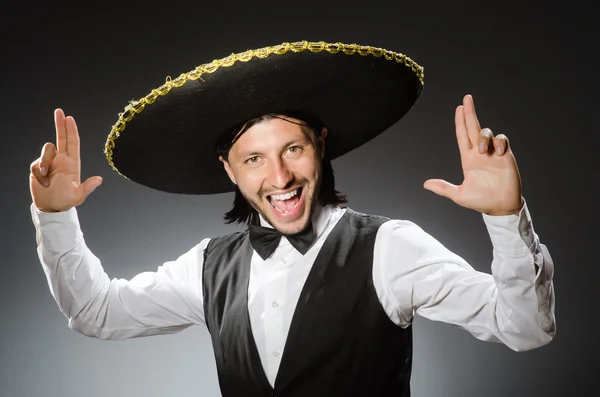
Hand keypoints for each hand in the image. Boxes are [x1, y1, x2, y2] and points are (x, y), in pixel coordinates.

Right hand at [29, 109, 102, 211]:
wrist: (50, 207)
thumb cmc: (66, 201)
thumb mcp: (77, 196)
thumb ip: (87, 188)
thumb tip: (99, 180)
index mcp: (73, 163)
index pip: (73, 143)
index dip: (71, 130)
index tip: (69, 118)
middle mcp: (62, 160)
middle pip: (61, 138)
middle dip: (60, 124)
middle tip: (59, 111)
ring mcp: (50, 162)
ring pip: (46, 150)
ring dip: (45, 162)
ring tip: (46, 178)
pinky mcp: (39, 167)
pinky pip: (36, 163)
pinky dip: (38, 172)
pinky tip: (42, 182)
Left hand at [423, 95, 522, 215]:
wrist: (500, 207)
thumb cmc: (481, 201)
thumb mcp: (459, 195)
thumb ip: (443, 188)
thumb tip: (425, 184)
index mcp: (468, 159)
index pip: (462, 136)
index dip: (460, 122)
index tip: (458, 108)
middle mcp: (480, 153)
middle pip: (473, 127)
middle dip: (470, 112)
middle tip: (466, 98)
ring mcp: (493, 153)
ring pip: (487, 133)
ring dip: (483, 136)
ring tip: (482, 150)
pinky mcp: (506, 156)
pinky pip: (503, 140)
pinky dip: (500, 142)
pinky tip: (498, 152)